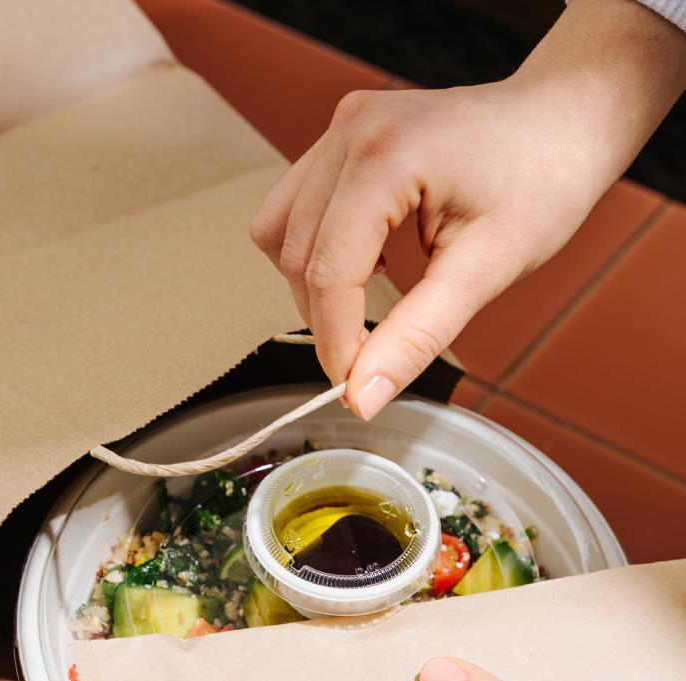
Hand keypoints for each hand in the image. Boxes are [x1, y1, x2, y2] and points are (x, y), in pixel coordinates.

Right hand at [250, 0, 685, 418]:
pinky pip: (297, 206)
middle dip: (325, 319)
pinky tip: (370, 260)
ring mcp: (343, 127)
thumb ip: (417, 336)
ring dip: (313, 283)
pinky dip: (319, 249)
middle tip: (369, 360)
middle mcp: (351, 131)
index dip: (335, 343)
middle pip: (295, 255)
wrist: (567, 119)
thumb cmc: (545, 179)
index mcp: (385, 156)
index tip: (355, 390)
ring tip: (370, 304)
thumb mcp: (487, 270)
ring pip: (281, 231)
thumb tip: (362, 395)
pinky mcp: (344, 135)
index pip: (328, 272)